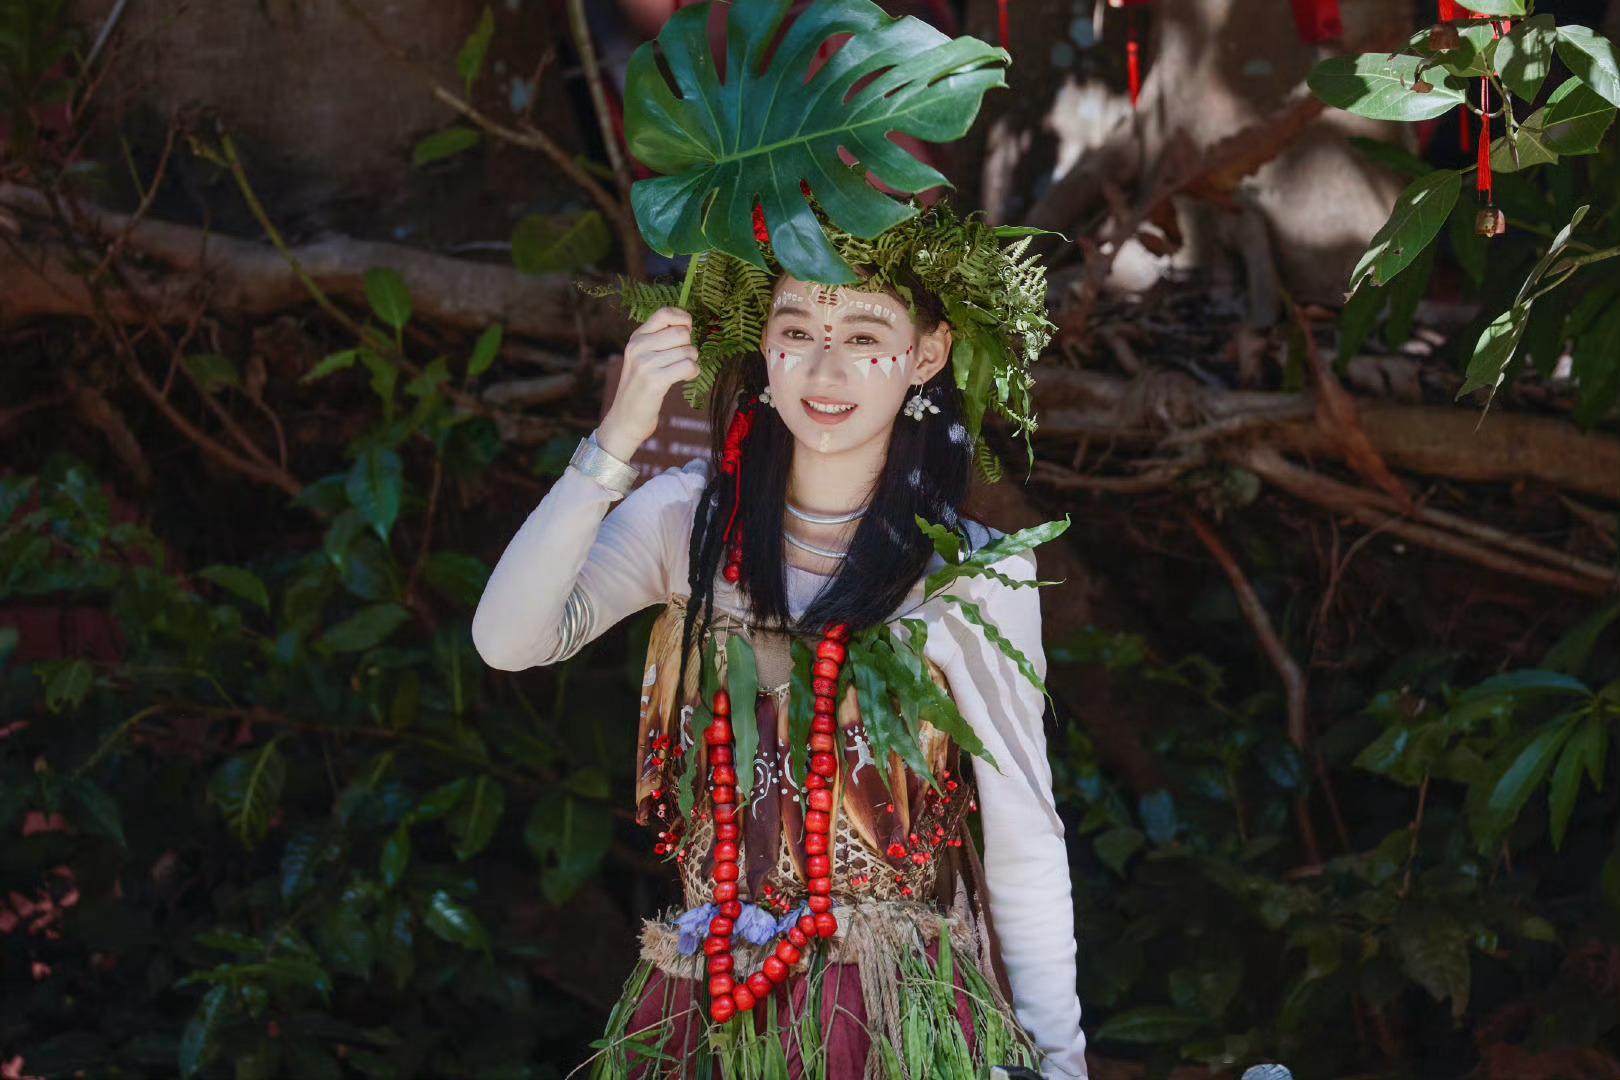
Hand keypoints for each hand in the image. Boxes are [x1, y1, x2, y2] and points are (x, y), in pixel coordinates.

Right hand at [596, 306, 699, 461]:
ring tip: (681, 372)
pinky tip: (685, 379)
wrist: (625, 419)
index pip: (664, 313)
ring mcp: (645, 363)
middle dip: (689, 347)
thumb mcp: (644, 357)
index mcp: (636, 337)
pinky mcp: (654, 381)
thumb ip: (660, 340)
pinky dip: (692, 373)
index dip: (683, 319)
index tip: (687, 332)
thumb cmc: (641, 388)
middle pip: (682, 332)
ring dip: (692, 362)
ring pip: (688, 351)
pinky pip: (688, 366)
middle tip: (682, 360)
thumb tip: (688, 326)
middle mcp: (638, 347)